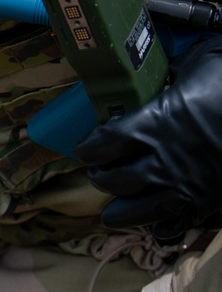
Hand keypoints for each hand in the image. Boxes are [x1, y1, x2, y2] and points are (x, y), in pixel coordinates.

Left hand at [77, 36, 221, 240]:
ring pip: (132, 212)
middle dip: (101, 176)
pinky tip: (153, 220)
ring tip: (113, 207)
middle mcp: (162, 160)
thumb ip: (174, 72)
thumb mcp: (201, 64)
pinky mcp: (204, 205)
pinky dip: (157, 226)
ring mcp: (184, 187)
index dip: (89, 148)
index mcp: (154, 124)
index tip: (88, 147)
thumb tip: (165, 72)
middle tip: (101, 171)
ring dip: (118, 210)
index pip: (102, 144)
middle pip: (111, 180)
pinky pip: (169, 227)